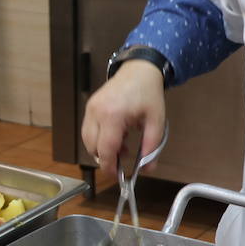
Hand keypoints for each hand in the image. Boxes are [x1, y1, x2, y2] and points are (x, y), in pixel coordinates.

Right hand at [81, 60, 166, 176]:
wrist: (139, 69)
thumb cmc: (148, 93)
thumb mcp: (156, 121)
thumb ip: (152, 146)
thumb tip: (147, 168)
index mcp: (113, 115)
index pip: (105, 149)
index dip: (109, 166)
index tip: (118, 176)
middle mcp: (97, 112)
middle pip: (92, 147)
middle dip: (106, 158)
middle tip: (124, 160)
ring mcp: (91, 108)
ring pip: (87, 140)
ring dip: (101, 149)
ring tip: (122, 146)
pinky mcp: (90, 107)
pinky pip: (88, 130)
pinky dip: (99, 138)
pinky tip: (116, 135)